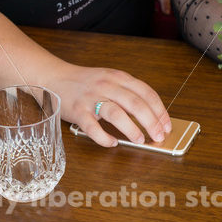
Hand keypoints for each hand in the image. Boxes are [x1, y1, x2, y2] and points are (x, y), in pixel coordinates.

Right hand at [45, 63, 171, 146]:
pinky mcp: (78, 111)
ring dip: (131, 129)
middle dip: (151, 122)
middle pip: (136, 104)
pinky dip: (104, 138)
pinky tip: (111, 143)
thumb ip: (127, 94)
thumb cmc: (84, 84)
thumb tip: (150, 118)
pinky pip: (93, 127)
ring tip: (139, 140)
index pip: (146, 93)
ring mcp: (91, 98)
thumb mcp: (109, 80)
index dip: (160, 111)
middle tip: (158, 136)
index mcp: (118, 77)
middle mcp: (107, 86)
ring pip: (116, 113)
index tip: (166, 126)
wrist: (54, 78)